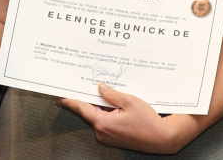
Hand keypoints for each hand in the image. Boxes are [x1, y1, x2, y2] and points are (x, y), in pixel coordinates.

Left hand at [59, 83, 196, 153]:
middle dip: (87, 99)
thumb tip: (100, 87)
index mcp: (103, 123)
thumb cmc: (148, 121)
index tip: (59, 96)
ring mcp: (108, 137)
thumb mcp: (130, 101)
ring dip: (98, 105)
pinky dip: (105, 112)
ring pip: (97, 117)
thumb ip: (111, 94)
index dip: (70, 101)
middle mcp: (102, 133)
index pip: (81, 109)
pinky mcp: (114, 138)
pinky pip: (105, 122)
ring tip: (102, 91)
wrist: (163, 138)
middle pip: (89, 112)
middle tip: (83, 85)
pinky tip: (111, 103)